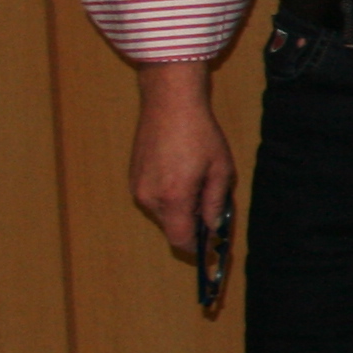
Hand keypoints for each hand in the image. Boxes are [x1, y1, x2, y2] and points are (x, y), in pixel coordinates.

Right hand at [129, 60, 234, 255]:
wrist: (169, 104)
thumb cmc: (200, 135)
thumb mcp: (220, 170)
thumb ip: (216, 204)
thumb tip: (213, 228)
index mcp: (173, 198)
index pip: (181, 239)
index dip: (197, 248)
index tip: (213, 248)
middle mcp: (149, 197)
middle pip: (172, 227)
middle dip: (193, 223)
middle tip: (212, 205)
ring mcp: (136, 187)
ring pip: (163, 214)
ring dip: (181, 208)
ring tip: (198, 181)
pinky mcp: (132, 178)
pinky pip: (153, 199)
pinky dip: (169, 197)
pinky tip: (182, 174)